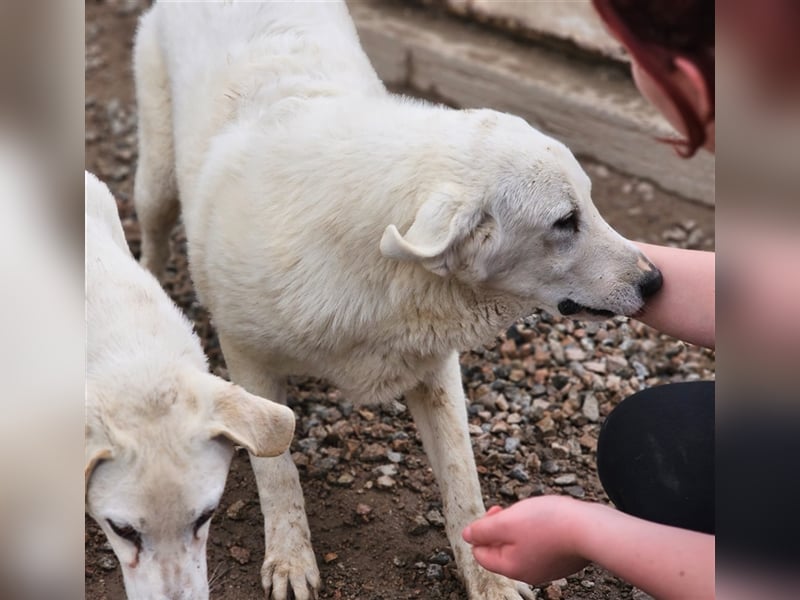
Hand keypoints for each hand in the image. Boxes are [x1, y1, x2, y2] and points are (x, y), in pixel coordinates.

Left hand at [462, 496, 590, 585]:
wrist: (592, 528)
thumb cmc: (549, 523)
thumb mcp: (507, 522)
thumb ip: (483, 530)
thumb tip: (466, 536)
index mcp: (511, 567)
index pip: (481, 553)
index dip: (482, 530)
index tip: (497, 511)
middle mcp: (529, 573)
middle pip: (502, 549)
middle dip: (503, 526)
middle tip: (514, 510)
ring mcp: (548, 567)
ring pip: (522, 545)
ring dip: (521, 526)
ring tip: (534, 512)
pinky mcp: (563, 559)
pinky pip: (541, 544)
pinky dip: (540, 529)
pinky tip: (550, 518)